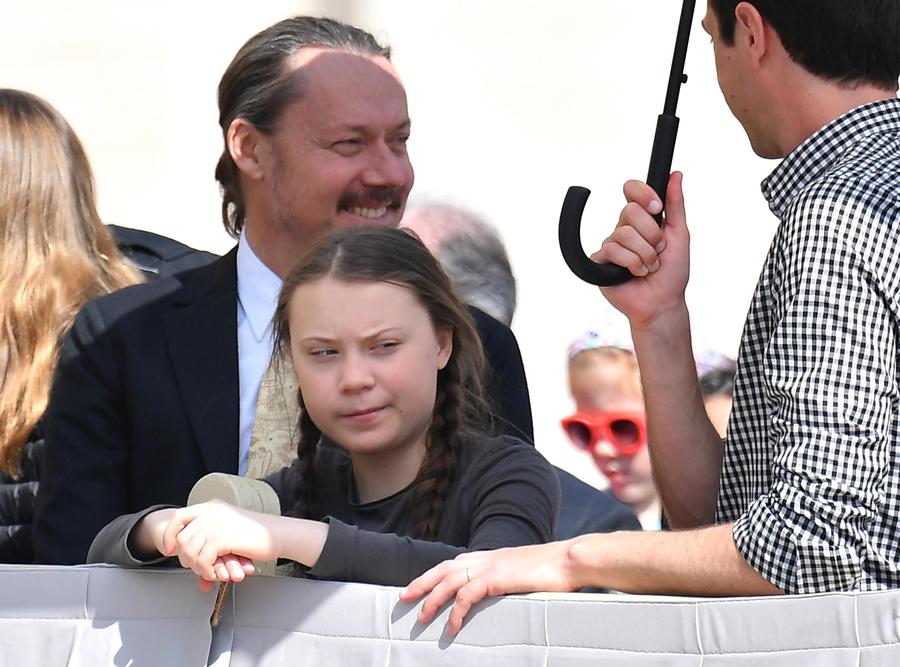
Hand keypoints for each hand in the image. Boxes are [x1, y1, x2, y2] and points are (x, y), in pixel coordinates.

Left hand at [160, 500, 276, 585]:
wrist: (278, 535)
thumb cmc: (258, 535)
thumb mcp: (229, 533)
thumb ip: (210, 544)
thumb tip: (195, 565)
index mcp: (211, 507)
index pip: (178, 517)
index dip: (170, 535)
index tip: (169, 550)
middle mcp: (210, 512)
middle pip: (181, 538)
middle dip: (187, 558)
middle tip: (200, 568)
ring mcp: (215, 523)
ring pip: (189, 550)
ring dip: (197, 567)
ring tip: (211, 572)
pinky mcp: (222, 537)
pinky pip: (202, 560)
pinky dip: (207, 571)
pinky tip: (217, 573)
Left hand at [400, 541, 577, 635]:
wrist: (571, 560)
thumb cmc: (555, 569)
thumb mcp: (525, 574)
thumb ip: (510, 580)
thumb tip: (505, 593)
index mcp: (493, 556)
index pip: (456, 562)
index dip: (436, 573)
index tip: (421, 585)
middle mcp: (487, 557)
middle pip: (445, 568)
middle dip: (423, 582)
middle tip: (404, 597)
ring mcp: (491, 566)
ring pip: (450, 581)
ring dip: (433, 599)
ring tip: (421, 617)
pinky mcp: (497, 577)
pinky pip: (468, 596)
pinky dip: (456, 611)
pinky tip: (451, 626)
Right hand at [592, 173, 690, 326]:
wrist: (663, 302)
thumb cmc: (673, 272)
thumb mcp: (680, 234)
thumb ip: (676, 204)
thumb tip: (676, 174)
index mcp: (642, 219)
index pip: (631, 190)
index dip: (643, 194)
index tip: (658, 209)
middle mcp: (625, 229)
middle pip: (629, 211)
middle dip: (651, 234)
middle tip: (659, 250)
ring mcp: (612, 245)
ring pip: (623, 233)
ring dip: (645, 254)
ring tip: (650, 267)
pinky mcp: (600, 261)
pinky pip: (612, 251)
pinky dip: (632, 264)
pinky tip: (636, 274)